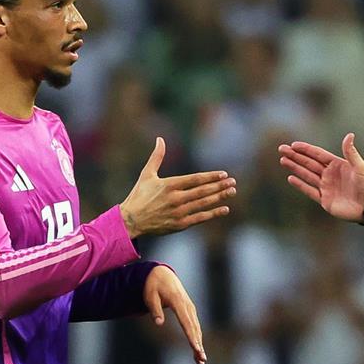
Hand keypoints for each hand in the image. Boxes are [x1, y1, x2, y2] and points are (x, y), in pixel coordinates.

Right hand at [120, 137, 235, 238]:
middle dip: (219, 186)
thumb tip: (160, 139)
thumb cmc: (139, 196)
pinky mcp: (179, 224)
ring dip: (219, 197)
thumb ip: (157, 156)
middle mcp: (176, 198)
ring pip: (203, 203)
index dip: (211, 176)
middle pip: (203, 191)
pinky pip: (200, 218)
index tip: (224, 174)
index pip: (195, 179)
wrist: (130, 221)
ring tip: (232, 192)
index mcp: (169, 185)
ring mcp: (179, 212)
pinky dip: (213, 213)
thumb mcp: (147, 174)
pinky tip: (225, 209)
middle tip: (233, 182)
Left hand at [143, 265, 205, 363]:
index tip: (196, 348)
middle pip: (194, 328)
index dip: (191, 337)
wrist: (161, 274)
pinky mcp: (189, 310)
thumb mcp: (150, 296)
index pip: (186, 322)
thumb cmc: (153, 286)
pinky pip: (194, 325)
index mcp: (178, 301)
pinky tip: (197, 350)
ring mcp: (190, 307)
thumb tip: (158, 323)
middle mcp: (187, 305)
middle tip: (201, 360)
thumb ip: (154, 309)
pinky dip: (197, 337)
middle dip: (198, 345)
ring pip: (196, 328)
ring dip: (199, 344)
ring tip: (201, 361)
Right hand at [278, 133, 363, 222]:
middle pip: (309, 163)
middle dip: (295, 156)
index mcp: (337, 165)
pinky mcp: (324, 199)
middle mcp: (329, 174)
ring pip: (306, 175)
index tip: (293, 145)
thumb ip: (351, 152)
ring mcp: (326, 187)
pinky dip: (300, 185)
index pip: (317, 154)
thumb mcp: (360, 167)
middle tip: (281, 149)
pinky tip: (291, 178)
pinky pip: (309, 190)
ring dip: (295, 167)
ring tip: (282, 160)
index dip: (306, 149)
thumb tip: (349, 135)